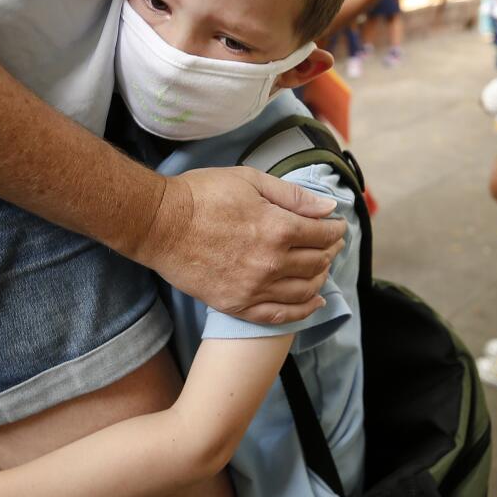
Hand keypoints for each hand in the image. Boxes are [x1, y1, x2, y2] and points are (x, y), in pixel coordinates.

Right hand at [136, 167, 347, 324]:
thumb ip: (292, 196)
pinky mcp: (236, 305)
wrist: (160, 224)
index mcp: (278, 228)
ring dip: (320, 280)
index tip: (336, 226)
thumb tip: (327, 209)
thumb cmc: (202, 195)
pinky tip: (312, 303)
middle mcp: (271, 263)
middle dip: (330, 252)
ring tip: (322, 269)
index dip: (335, 230)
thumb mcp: (250, 181)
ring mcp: (254, 288)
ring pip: (304, 292)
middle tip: (331, 245)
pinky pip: (278, 315)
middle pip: (317, 263)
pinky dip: (301, 312)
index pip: (323, 234)